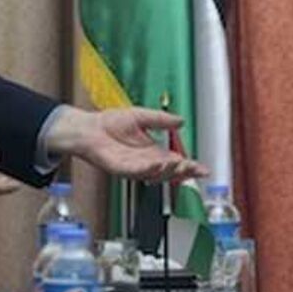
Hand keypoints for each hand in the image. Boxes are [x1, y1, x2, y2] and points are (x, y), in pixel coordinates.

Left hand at [44, 106, 208, 182]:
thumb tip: (181, 121)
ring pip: (157, 174)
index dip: (190, 167)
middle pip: (170, 172)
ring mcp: (134, 168)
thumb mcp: (142, 116)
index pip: (177, 162)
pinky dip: (150, 169)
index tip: (204, 169)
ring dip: (169, 170)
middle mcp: (146, 162)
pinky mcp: (121, 169)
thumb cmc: (110, 123)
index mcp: (153, 151)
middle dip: (184, 172)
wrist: (88, 127)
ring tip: (180, 163)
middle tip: (194, 168)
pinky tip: (159, 163)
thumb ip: (161, 120)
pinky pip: (138, 172)